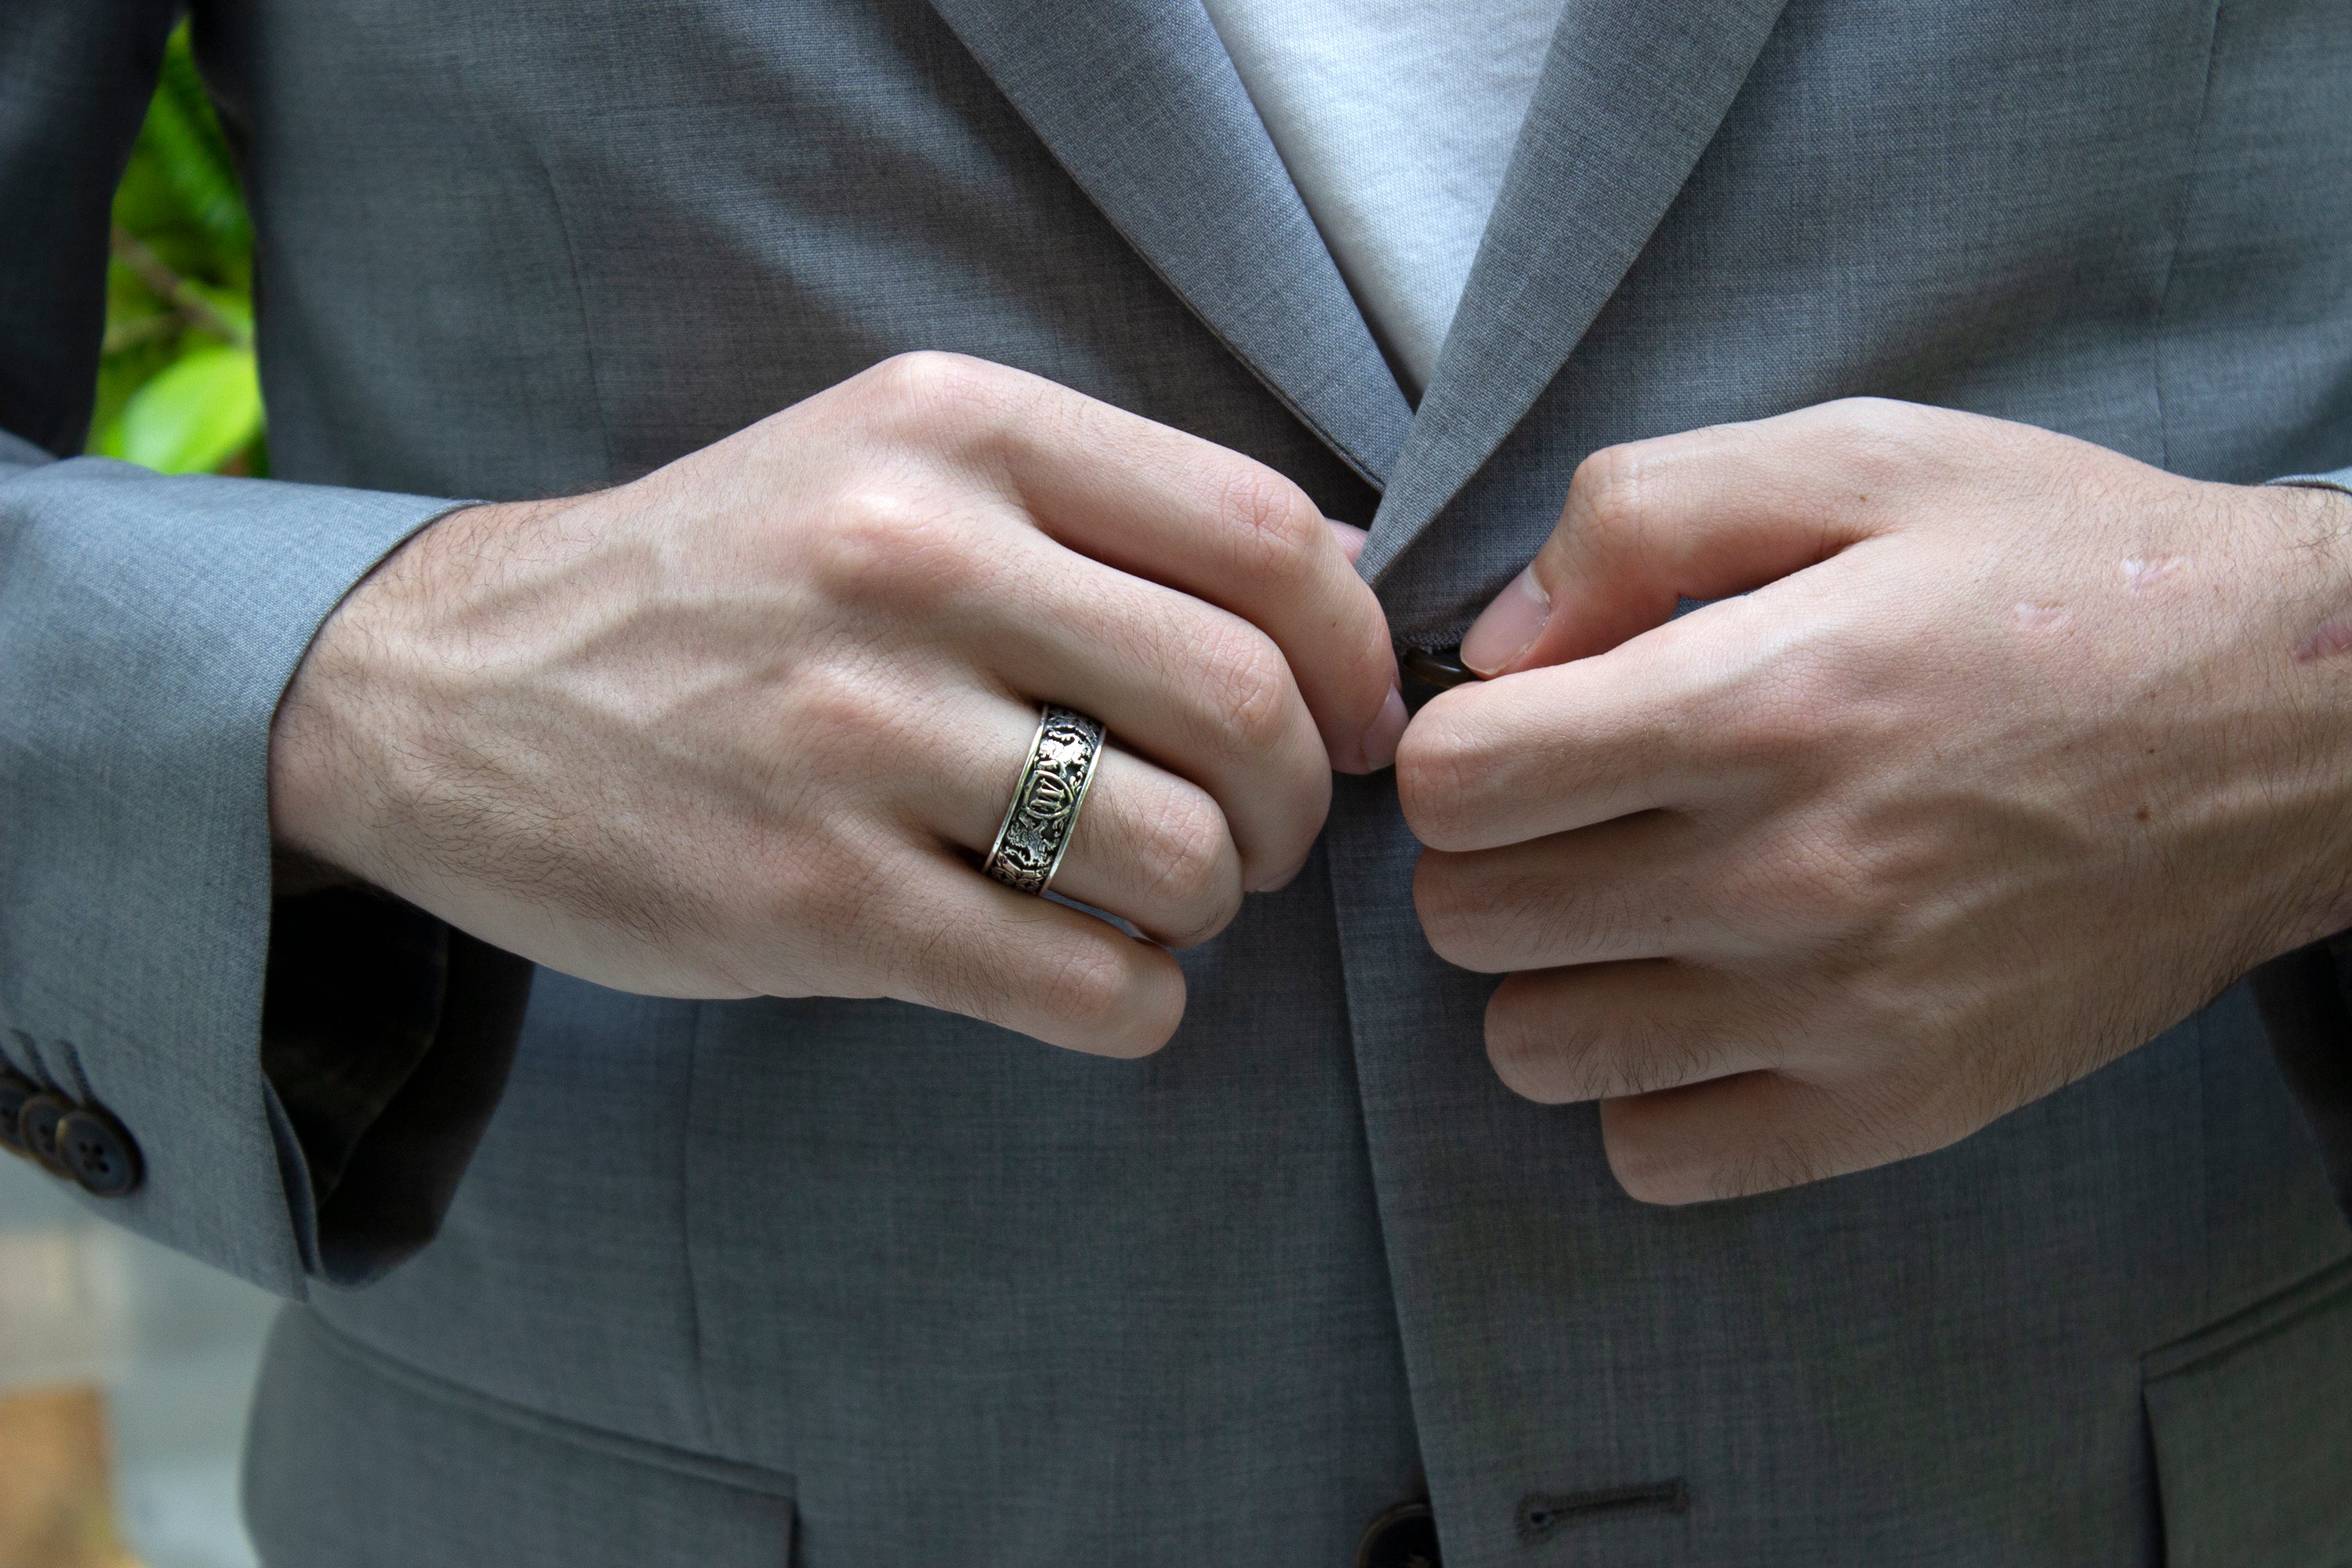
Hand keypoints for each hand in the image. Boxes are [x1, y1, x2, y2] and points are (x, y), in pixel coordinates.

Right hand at [270, 353, 1403, 1056]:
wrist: (448, 688)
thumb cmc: (721, 582)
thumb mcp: (894, 459)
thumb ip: (1107, 501)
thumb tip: (1353, 577)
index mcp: (956, 431)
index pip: (1264, 536)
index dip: (1357, 652)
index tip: (1354, 720)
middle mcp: (909, 561)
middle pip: (1246, 703)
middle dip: (1304, 802)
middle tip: (1265, 836)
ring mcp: (851, 736)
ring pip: (1179, 854)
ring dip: (1218, 907)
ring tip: (1165, 903)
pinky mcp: (807, 900)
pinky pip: (1081, 982)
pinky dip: (1138, 1003)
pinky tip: (1104, 979)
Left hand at [1399, 399, 2351, 1201]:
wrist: (2298, 725)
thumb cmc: (2064, 571)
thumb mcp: (1860, 458)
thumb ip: (1642, 513)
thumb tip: (1497, 641)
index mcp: (1762, 701)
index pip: (1451, 783)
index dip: (1457, 745)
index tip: (1523, 728)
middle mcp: (1790, 876)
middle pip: (1466, 920)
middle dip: (1491, 855)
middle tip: (1581, 812)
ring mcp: (1842, 1015)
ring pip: (1533, 1050)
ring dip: (1552, 977)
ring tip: (1639, 909)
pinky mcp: (1897, 1109)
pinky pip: (1656, 1156)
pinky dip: (1648, 1088)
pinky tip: (1707, 1003)